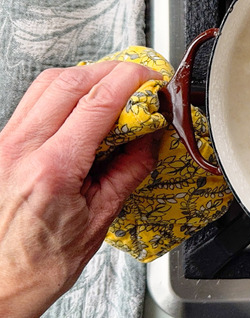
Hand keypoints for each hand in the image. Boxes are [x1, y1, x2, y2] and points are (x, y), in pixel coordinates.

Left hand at [0, 62, 161, 317]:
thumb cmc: (40, 263)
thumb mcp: (100, 218)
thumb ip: (129, 170)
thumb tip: (151, 138)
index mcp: (51, 169)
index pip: (97, 102)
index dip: (130, 80)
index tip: (150, 78)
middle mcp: (19, 149)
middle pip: (69, 81)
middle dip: (110, 70)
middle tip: (137, 78)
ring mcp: (2, 144)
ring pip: (46, 85)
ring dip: (84, 78)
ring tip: (111, 88)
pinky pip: (32, 103)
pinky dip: (62, 94)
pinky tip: (80, 107)